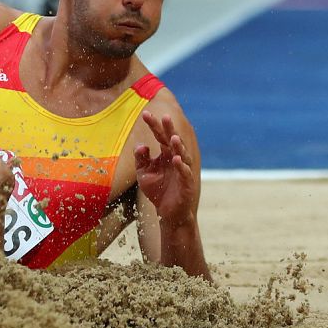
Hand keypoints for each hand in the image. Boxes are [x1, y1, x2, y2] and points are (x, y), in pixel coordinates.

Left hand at [134, 111, 197, 225]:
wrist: (167, 212)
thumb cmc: (157, 190)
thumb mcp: (143, 173)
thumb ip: (141, 159)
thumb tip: (142, 145)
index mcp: (166, 154)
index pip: (159, 136)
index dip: (153, 125)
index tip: (145, 114)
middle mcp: (176, 159)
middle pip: (173, 141)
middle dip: (169, 129)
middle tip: (165, 116)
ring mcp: (183, 170)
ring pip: (182, 155)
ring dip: (178, 146)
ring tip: (173, 137)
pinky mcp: (187, 184)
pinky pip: (185, 173)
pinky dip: (181, 166)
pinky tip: (176, 159)